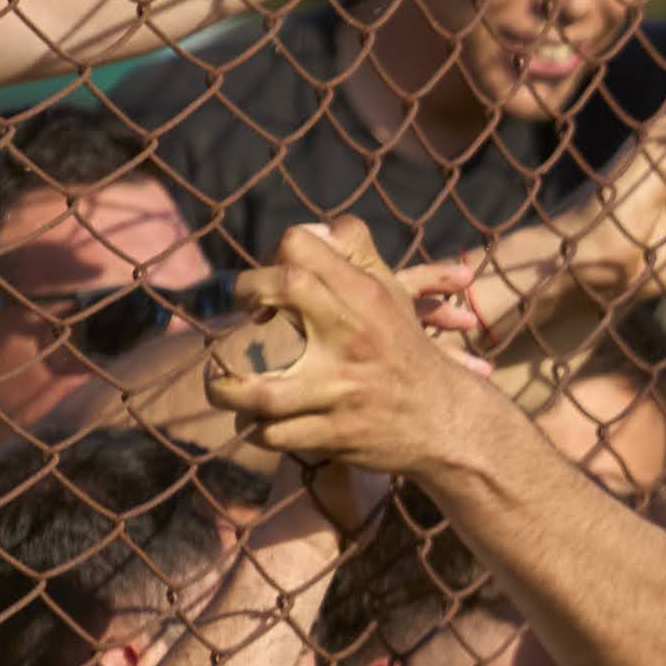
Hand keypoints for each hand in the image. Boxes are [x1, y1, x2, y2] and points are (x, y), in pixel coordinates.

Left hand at [214, 223, 515, 478]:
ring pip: (262, 389)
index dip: (272, 254)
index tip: (263, 280)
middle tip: (240, 314)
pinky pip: (275, 433)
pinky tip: (254, 421)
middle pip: (286, 286)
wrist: (448, 419)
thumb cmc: (405, 349)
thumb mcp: (391, 295)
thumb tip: (310, 231)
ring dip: (226, 388)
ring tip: (217, 384)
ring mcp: (344, 388)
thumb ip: (354, 255)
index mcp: (365, 296)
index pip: (303, 247)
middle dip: (246, 292)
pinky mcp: (338, 433)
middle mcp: (354, 335)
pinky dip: (256, 429)